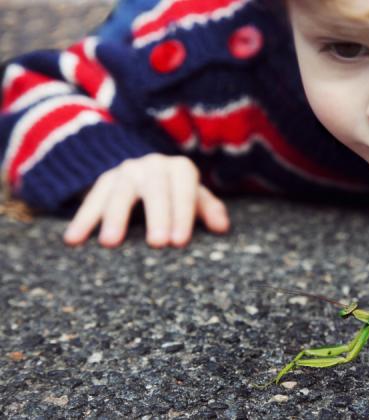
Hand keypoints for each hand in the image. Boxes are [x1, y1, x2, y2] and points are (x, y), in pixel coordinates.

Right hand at [63, 153, 229, 247]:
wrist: (147, 172)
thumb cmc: (178, 193)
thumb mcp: (195, 198)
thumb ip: (208, 209)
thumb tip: (222, 227)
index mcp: (180, 169)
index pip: (184, 191)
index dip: (183, 215)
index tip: (180, 241)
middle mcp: (153, 166)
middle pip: (155, 190)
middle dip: (156, 216)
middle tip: (157, 244)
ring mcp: (126, 172)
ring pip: (119, 192)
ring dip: (114, 217)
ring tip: (110, 243)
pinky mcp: (104, 181)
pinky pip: (92, 200)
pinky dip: (82, 220)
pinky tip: (73, 240)